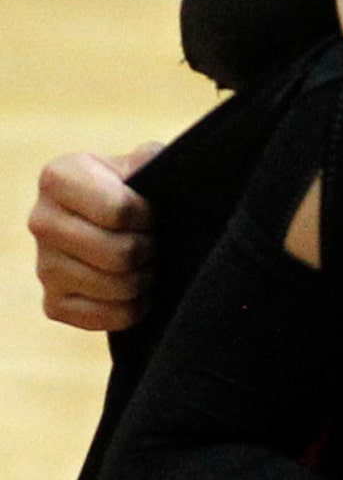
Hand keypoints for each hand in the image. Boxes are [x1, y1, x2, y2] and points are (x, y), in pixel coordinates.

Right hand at [28, 142, 160, 331]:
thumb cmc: (141, 189)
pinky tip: (136, 289)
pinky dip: (134, 308)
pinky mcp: (53, 304)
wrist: (121, 224)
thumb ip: (155, 162)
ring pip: (117, 287)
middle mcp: (41, 221)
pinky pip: (108, 317)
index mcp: (59, 177)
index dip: (148, 216)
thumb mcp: (147, 163)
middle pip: (119, 253)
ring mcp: (43, 266)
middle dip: (150, 250)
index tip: (152, 212)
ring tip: (147, 263)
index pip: (119, 211)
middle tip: (155, 242)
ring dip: (145, 278)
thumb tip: (165, 173)